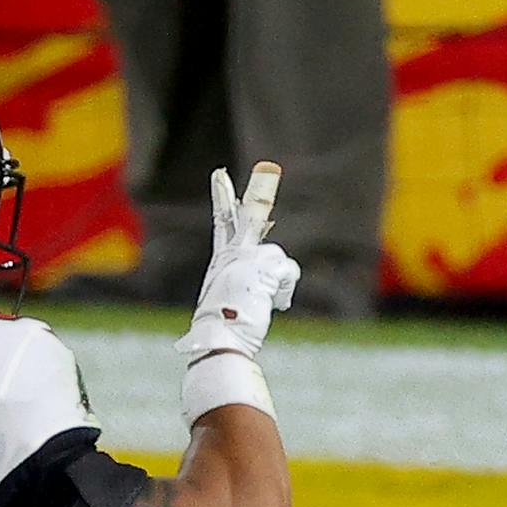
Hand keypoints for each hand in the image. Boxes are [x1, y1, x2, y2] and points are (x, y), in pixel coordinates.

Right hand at [175, 162, 299, 362]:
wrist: (218, 338)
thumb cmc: (221, 333)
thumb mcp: (229, 309)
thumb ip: (242, 293)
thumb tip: (258, 302)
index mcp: (220, 262)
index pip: (222, 224)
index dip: (223, 199)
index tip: (221, 175)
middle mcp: (231, 254)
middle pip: (249, 217)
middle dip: (258, 193)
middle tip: (267, 168)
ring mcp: (245, 258)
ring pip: (278, 259)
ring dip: (278, 283)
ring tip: (263, 304)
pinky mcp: (261, 266)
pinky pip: (288, 271)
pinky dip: (285, 291)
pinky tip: (273, 305)